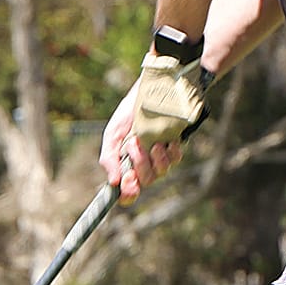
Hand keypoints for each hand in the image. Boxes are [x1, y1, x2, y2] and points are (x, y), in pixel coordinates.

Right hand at [99, 54, 205, 200]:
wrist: (150, 91)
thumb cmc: (129, 113)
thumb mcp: (113, 133)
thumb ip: (109, 157)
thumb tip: (112, 182)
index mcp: (127, 164)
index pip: (128, 192)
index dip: (128, 193)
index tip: (128, 181)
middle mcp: (145, 164)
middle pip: (145, 182)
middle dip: (140, 164)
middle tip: (134, 143)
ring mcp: (161, 157)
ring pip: (161, 172)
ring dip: (154, 158)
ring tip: (150, 139)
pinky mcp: (175, 147)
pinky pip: (175, 159)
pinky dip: (170, 151)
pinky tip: (166, 140)